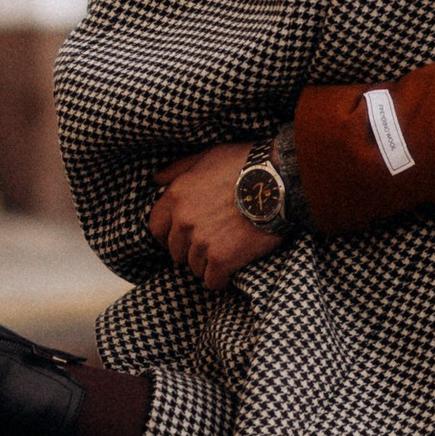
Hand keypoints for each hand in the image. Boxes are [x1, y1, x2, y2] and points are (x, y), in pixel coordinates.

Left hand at [148, 143, 284, 289]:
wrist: (279, 181)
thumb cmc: (246, 163)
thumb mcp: (208, 155)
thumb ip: (179, 169)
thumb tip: (156, 180)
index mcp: (177, 195)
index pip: (156, 227)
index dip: (168, 235)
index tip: (181, 238)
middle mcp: (184, 220)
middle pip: (175, 251)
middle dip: (190, 250)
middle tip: (209, 245)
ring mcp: (201, 241)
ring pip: (194, 267)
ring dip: (207, 264)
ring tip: (225, 254)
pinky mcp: (222, 259)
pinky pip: (212, 281)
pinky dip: (221, 279)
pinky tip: (230, 270)